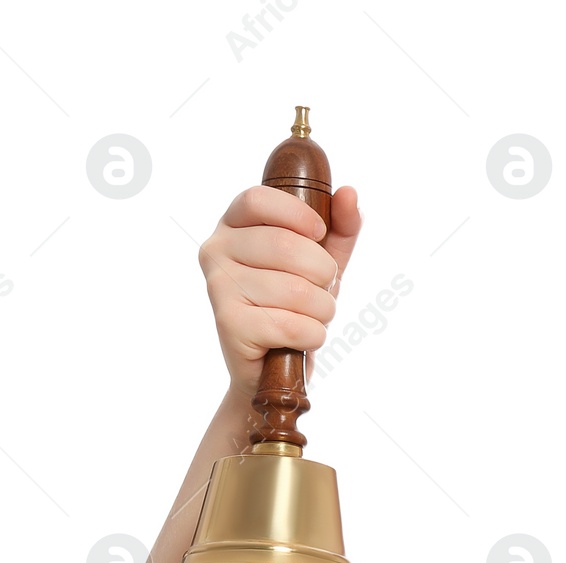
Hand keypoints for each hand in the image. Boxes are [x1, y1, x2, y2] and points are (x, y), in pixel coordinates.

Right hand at [197, 182, 363, 400]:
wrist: (271, 366)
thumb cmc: (294, 306)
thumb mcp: (321, 262)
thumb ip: (339, 229)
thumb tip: (349, 193)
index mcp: (233, 225)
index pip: (258, 200)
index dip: (297, 214)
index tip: (320, 234)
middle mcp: (216, 250)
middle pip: (284, 245)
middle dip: (322, 272)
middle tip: (325, 289)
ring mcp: (218, 287)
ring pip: (294, 289)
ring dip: (322, 309)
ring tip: (315, 317)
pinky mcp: (228, 324)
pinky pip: (289, 325)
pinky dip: (312, 335)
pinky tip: (305, 337)